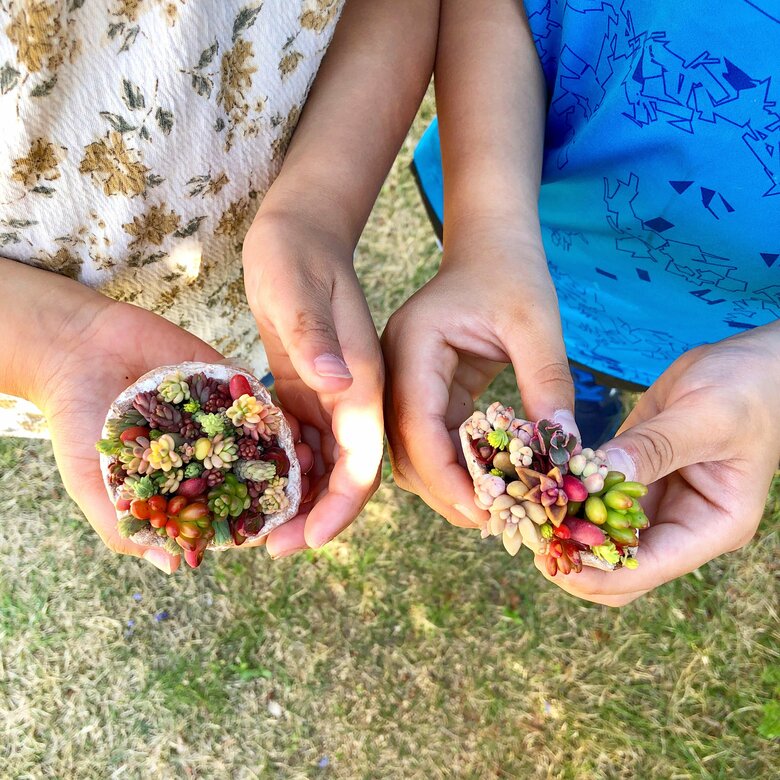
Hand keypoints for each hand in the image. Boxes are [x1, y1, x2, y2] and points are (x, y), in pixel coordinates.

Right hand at [37, 281, 312, 571]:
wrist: (74, 350)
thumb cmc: (76, 423)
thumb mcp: (91, 483)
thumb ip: (125, 525)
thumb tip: (175, 566)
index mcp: (177, 481)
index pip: (218, 509)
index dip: (242, 521)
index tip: (271, 530)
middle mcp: (202, 451)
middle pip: (247, 475)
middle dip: (274, 486)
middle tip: (301, 491)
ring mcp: (215, 416)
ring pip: (257, 438)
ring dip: (282, 449)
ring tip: (304, 458)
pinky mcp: (221, 380)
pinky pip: (251, 398)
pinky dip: (269, 411)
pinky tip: (287, 421)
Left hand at [242, 212, 383, 555]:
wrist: (299, 230)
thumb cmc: (296, 253)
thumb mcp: (296, 288)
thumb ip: (315, 336)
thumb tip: (337, 384)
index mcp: (363, 379)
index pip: (364, 458)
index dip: (342, 505)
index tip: (309, 539)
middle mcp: (355, 394)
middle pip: (348, 473)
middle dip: (317, 516)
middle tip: (273, 548)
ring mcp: (333, 393)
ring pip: (327, 463)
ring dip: (300, 500)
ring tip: (260, 528)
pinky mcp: (307, 388)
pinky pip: (303, 441)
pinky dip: (286, 468)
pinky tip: (256, 486)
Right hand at [382, 233, 574, 527]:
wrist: (491, 245)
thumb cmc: (511, 272)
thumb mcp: (536, 323)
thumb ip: (547, 382)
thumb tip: (564, 451)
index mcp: (412, 345)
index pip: (415, 423)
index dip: (446, 474)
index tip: (484, 510)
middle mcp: (395, 369)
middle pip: (404, 449)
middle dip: (445, 490)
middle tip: (494, 522)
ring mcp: (406, 381)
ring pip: (413, 453)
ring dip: (449, 485)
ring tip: (496, 510)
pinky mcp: (425, 391)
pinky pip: (433, 440)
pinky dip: (459, 467)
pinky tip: (493, 483)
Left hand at [536, 323, 779, 605]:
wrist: (751, 363)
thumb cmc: (747, 389)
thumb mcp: (705, 417)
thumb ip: (654, 449)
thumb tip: (597, 476)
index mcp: (710, 526)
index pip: (646, 568)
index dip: (595, 570)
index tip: (549, 552)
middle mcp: (680, 523)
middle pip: (618, 567)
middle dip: (573, 556)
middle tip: (526, 533)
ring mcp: (654, 500)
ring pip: (599, 534)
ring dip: (563, 526)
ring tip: (522, 511)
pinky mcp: (633, 473)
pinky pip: (593, 495)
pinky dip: (566, 493)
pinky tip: (537, 483)